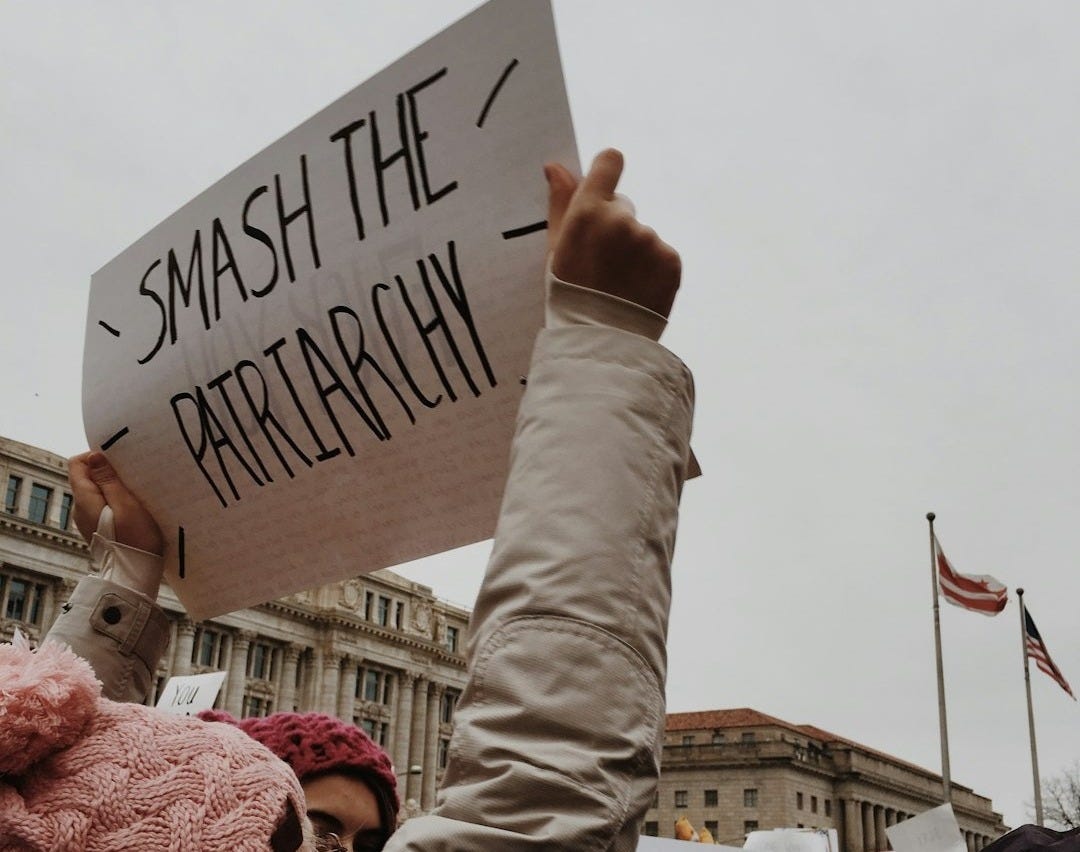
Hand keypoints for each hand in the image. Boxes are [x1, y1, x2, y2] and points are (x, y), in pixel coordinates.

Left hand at [68, 451, 163, 554]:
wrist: (135, 574)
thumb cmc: (135, 539)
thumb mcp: (126, 504)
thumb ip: (108, 480)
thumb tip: (93, 457)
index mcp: (84, 499)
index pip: (77, 464)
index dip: (96, 457)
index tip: (119, 463)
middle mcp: (80, 508)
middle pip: (86, 477)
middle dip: (107, 472)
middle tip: (132, 479)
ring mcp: (87, 519)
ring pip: (96, 491)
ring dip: (113, 487)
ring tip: (135, 494)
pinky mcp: (97, 527)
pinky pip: (101, 505)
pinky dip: (115, 500)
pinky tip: (132, 509)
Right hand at [545, 148, 680, 317]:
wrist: (600, 342)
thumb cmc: (569, 295)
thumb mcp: (556, 250)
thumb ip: (559, 203)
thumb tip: (556, 166)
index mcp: (587, 212)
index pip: (609, 163)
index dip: (607, 171)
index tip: (604, 183)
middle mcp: (621, 220)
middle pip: (623, 208)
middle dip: (614, 228)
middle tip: (602, 266)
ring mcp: (649, 241)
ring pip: (643, 236)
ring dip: (635, 253)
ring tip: (619, 285)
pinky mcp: (671, 261)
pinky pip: (662, 256)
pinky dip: (653, 271)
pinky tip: (638, 291)